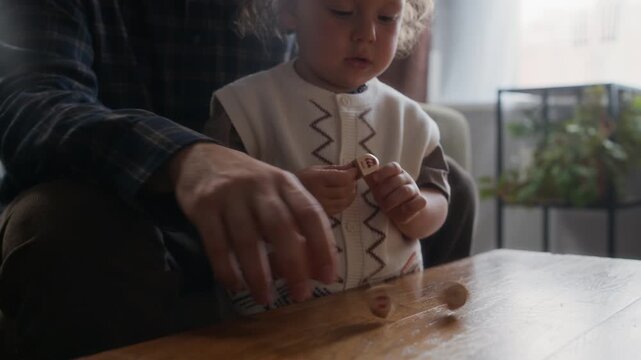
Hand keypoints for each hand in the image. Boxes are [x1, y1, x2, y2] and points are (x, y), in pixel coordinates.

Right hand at [165, 143, 336, 303]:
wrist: (201, 158)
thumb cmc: (249, 183)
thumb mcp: (276, 192)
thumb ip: (295, 223)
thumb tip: (314, 267)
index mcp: (285, 182)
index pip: (310, 213)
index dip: (322, 245)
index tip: (328, 276)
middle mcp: (260, 186)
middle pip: (280, 227)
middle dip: (293, 264)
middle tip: (301, 294)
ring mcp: (230, 195)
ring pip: (247, 239)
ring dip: (258, 274)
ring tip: (265, 298)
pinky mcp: (203, 206)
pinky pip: (216, 244)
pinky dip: (226, 269)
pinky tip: (235, 285)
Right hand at [295, 164, 358, 215]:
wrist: (287, 196)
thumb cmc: (304, 179)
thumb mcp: (317, 169)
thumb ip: (336, 168)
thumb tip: (354, 166)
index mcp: (317, 178)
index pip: (342, 178)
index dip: (352, 174)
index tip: (354, 170)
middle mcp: (319, 193)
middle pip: (346, 190)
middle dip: (353, 183)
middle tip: (352, 179)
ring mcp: (322, 206)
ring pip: (346, 200)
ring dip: (352, 193)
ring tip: (349, 187)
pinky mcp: (324, 214)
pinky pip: (342, 208)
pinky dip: (347, 201)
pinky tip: (344, 196)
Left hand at [364, 162, 425, 224]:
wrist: (404, 210)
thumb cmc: (387, 195)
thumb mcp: (377, 186)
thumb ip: (369, 176)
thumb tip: (359, 166)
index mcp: (396, 173)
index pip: (393, 167)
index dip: (384, 172)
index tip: (374, 179)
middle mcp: (406, 179)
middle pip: (398, 180)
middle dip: (385, 190)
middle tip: (378, 199)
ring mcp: (414, 190)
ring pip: (406, 191)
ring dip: (394, 200)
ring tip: (385, 207)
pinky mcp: (420, 202)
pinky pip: (420, 202)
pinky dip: (410, 206)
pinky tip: (402, 210)